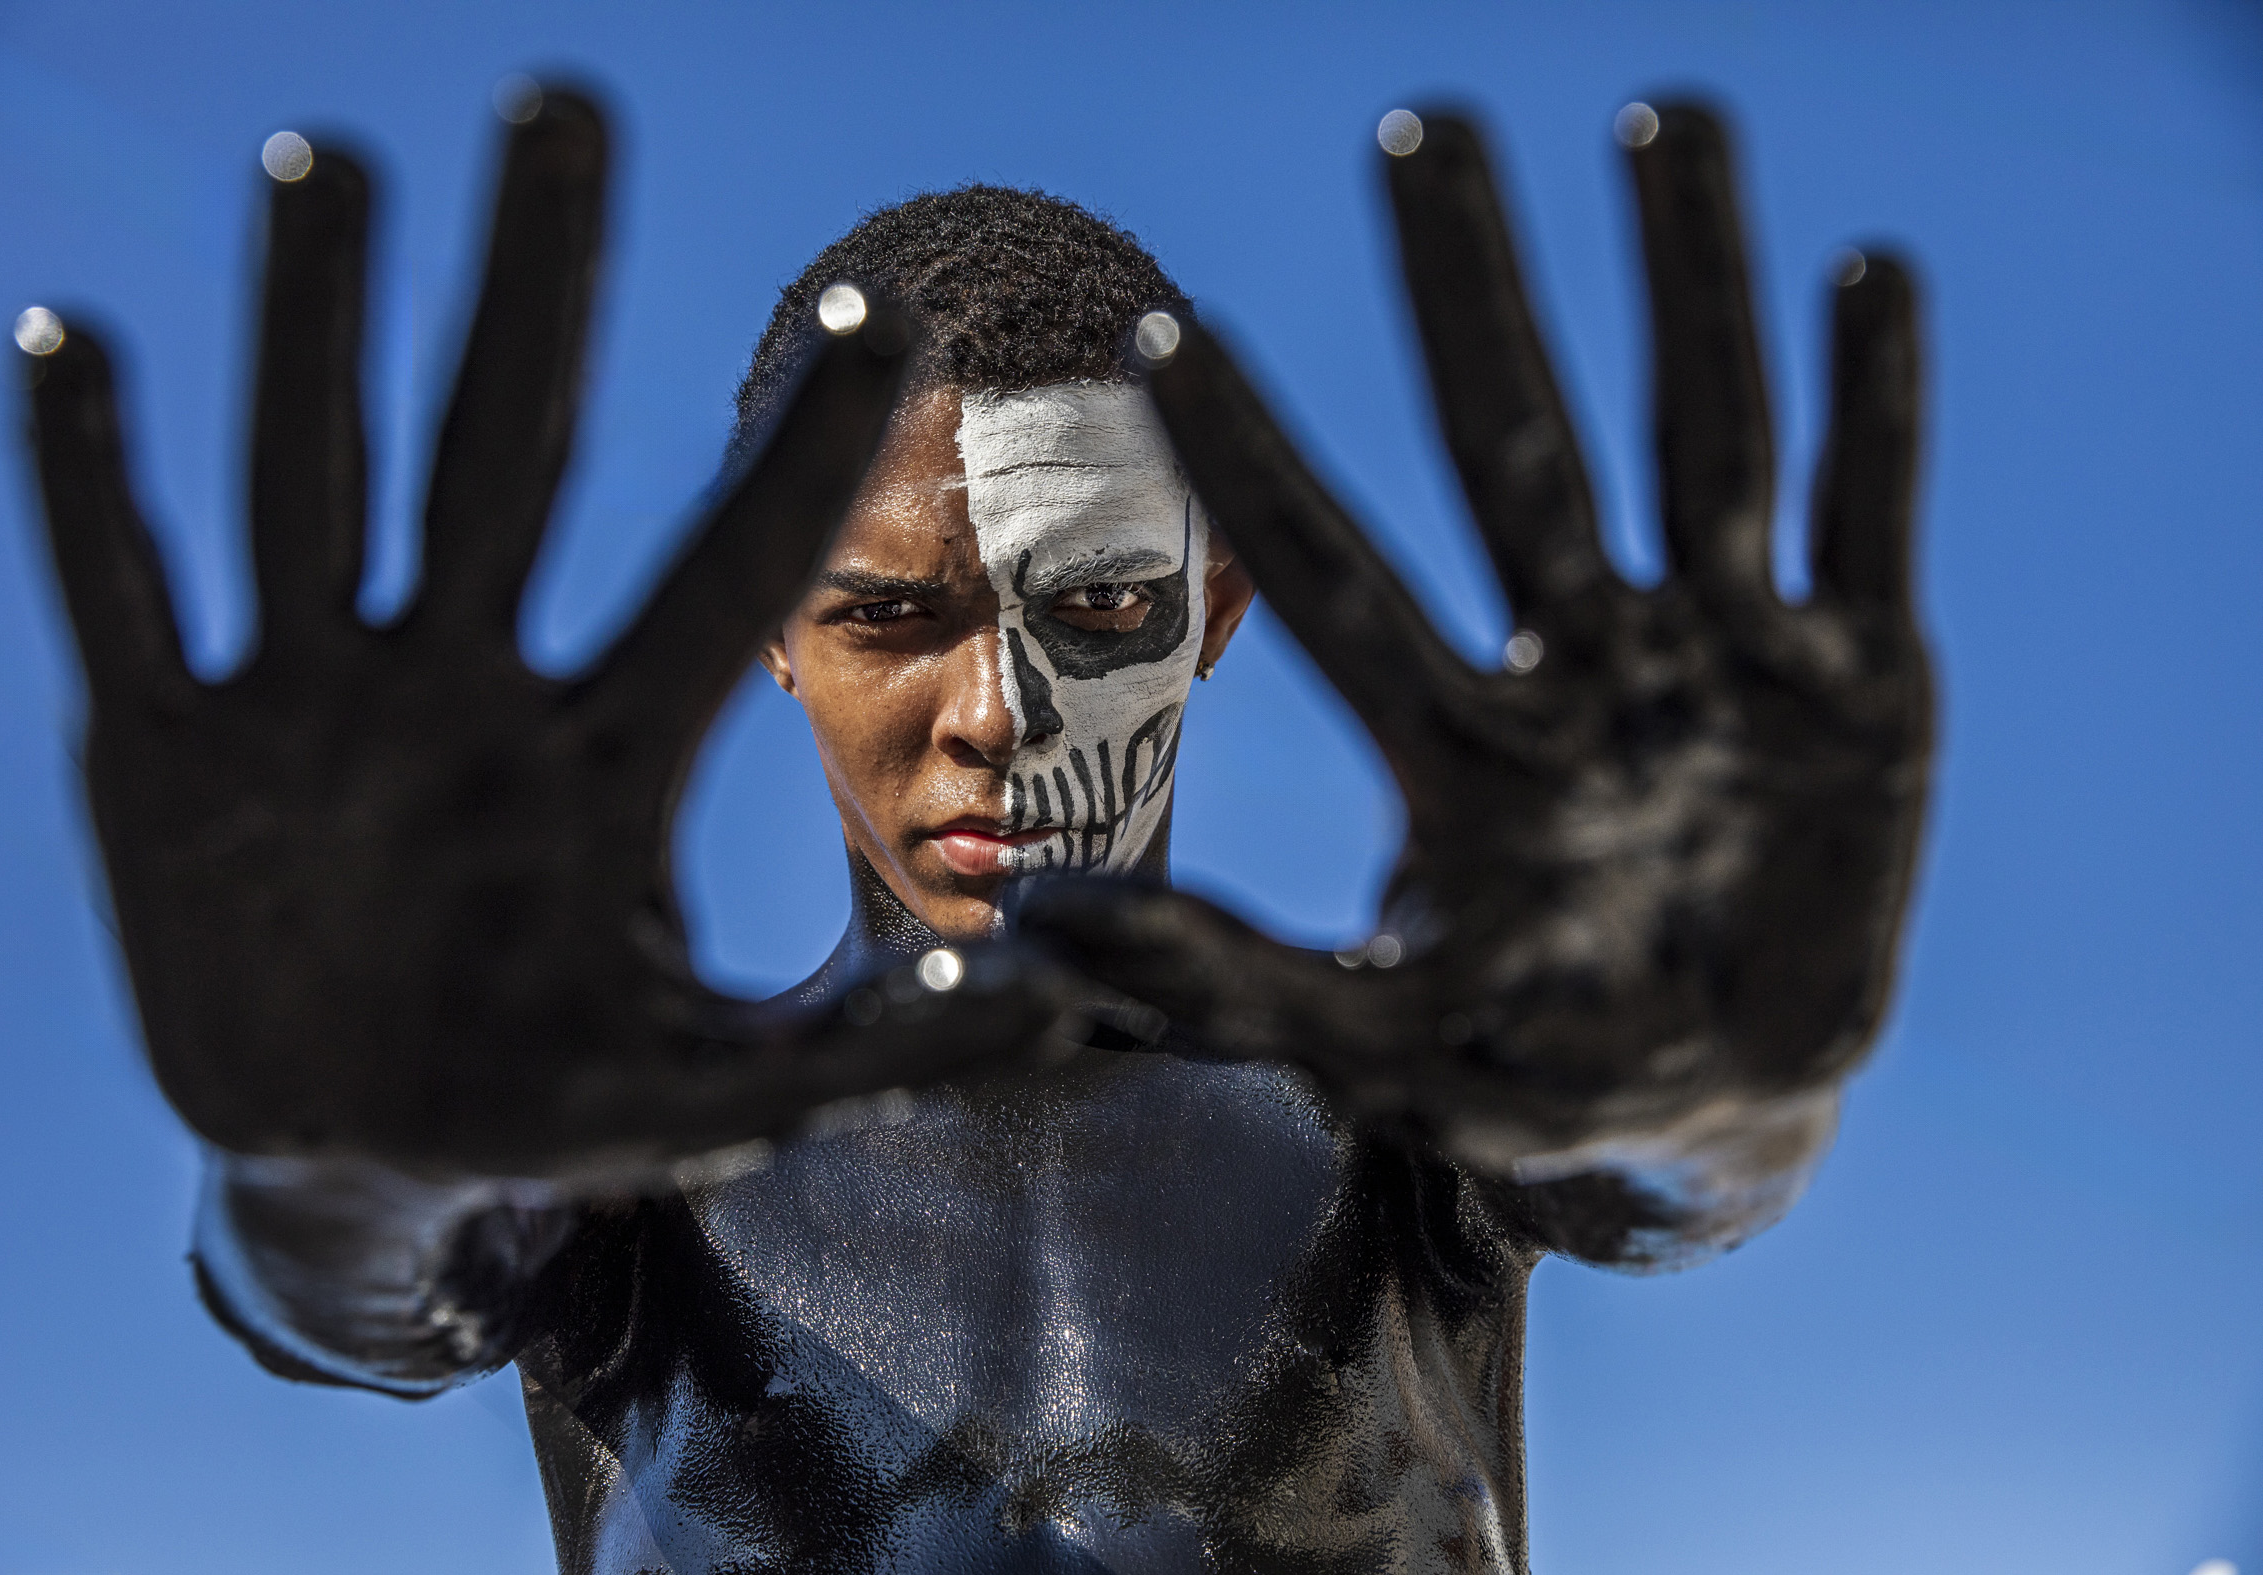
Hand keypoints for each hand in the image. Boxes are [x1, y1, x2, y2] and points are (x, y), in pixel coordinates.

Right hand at [30, 93, 1065, 1177]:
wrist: (360, 1156)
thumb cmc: (548, 1103)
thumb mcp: (708, 1092)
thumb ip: (866, 1050)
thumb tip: (1055, 1014)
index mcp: (602, 760)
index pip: (721, 579)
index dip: (797, 461)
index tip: (885, 314)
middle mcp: (466, 692)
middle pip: (505, 456)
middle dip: (536, 290)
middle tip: (568, 102)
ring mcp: (318, 707)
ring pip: (316, 480)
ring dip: (315, 328)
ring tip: (330, 159)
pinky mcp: (173, 752)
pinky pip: (126, 598)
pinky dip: (93, 489)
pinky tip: (74, 347)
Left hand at [1024, 105, 1932, 1166]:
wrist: (1710, 1115)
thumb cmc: (1520, 1076)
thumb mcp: (1369, 1045)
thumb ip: (1213, 983)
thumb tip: (1024, 924)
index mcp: (1459, 745)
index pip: (1337, 578)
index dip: (1254, 463)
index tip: (1157, 330)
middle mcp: (1580, 666)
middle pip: (1516, 453)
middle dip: (1470, 293)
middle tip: (1421, 119)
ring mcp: (1719, 660)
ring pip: (1700, 438)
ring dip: (1685, 285)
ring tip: (1663, 117)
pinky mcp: (1859, 683)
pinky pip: (1867, 519)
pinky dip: (1873, 408)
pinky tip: (1857, 273)